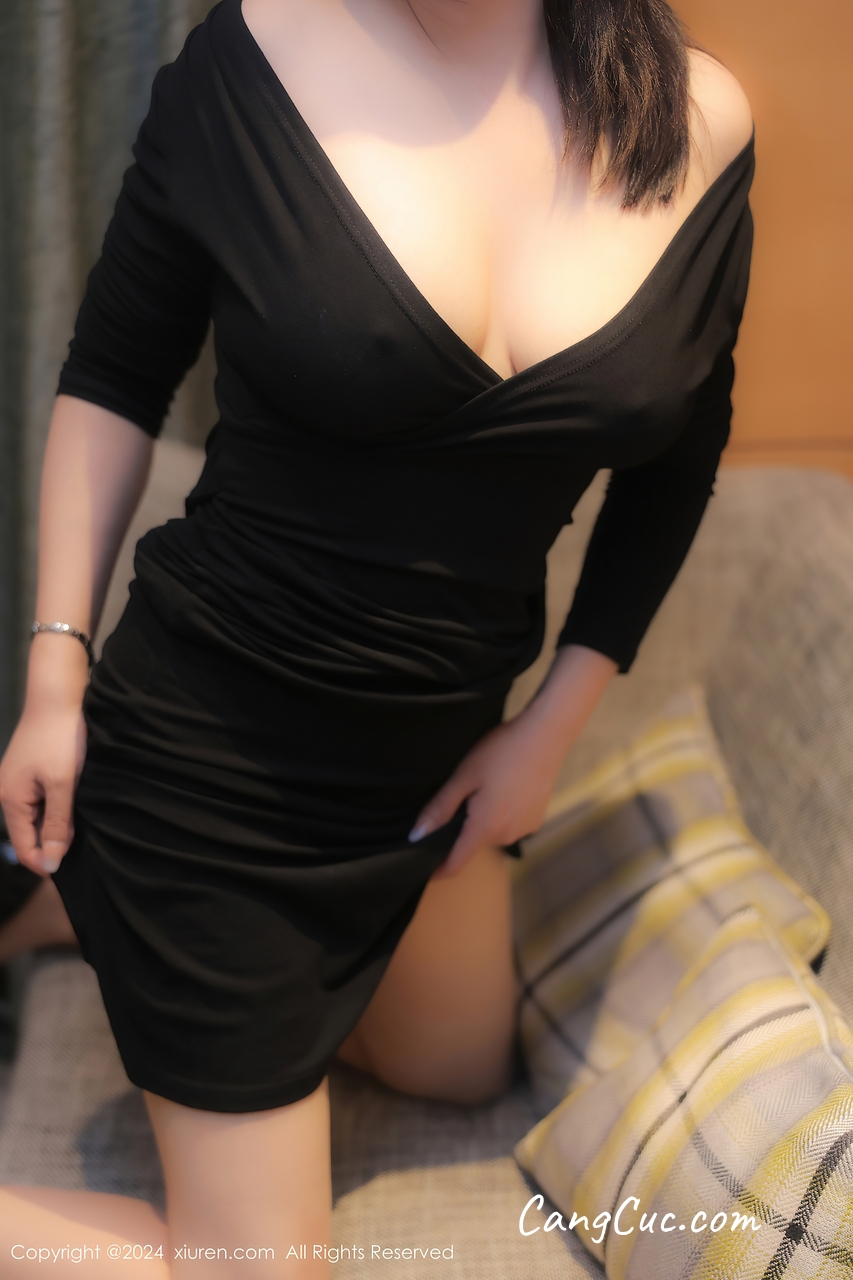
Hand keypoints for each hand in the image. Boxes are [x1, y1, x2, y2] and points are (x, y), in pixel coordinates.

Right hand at [0, 701, 87, 875]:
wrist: (57, 698)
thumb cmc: (60, 738)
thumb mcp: (63, 784)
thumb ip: (57, 824)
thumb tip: (50, 862)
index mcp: (11, 800)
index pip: (24, 848)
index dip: (46, 862)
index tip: (72, 867)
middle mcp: (8, 794)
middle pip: (30, 833)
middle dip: (54, 841)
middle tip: (83, 838)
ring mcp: (17, 783)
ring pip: (38, 817)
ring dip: (58, 823)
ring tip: (81, 818)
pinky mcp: (29, 773)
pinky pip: (41, 801)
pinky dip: (57, 807)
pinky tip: (75, 802)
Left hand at [410, 714, 566, 878]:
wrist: (544, 736)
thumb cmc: (501, 752)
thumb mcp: (464, 776)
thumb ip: (440, 809)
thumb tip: (417, 836)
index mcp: (485, 828)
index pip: (456, 863)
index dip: (438, 870)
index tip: (425, 869)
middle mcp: (506, 835)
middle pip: (474, 843)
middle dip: (463, 828)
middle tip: (462, 794)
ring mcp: (524, 829)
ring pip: (492, 832)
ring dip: (484, 819)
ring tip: (487, 786)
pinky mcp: (537, 819)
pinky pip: (510, 823)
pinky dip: (502, 812)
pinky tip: (506, 787)